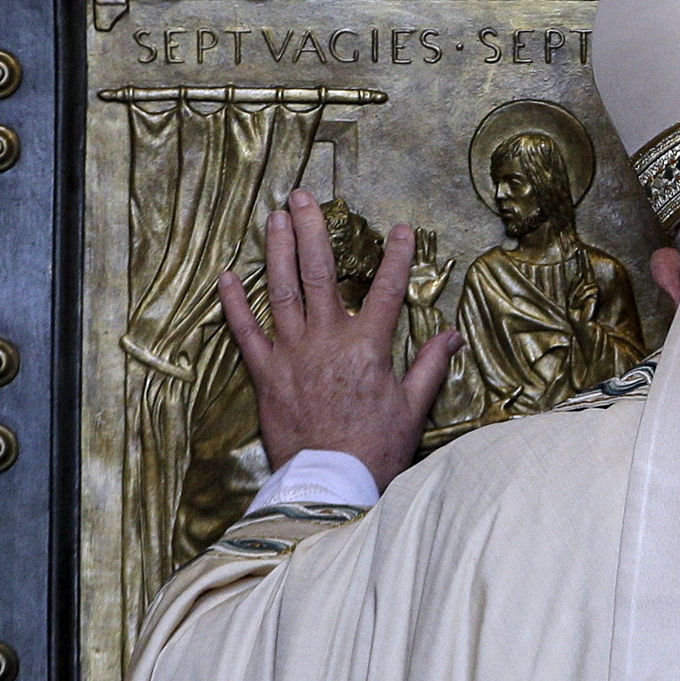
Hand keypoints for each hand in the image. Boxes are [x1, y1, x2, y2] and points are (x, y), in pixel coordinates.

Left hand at [216, 190, 461, 482]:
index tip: (400, 230)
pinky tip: (226, 276)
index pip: (386, 290)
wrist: (331, 484)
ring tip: (273, 218)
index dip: (396, 258)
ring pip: (282, 291)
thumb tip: (452, 337)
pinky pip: (246, 333)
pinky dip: (234, 304)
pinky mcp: (266, 374)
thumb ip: (430, 366)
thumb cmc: (376, 449)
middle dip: (313, 230)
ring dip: (277, 250)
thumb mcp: (412, 408)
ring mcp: (292, 354)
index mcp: (368, 346)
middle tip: (303, 196)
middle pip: (320, 273)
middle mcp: (327, 340)